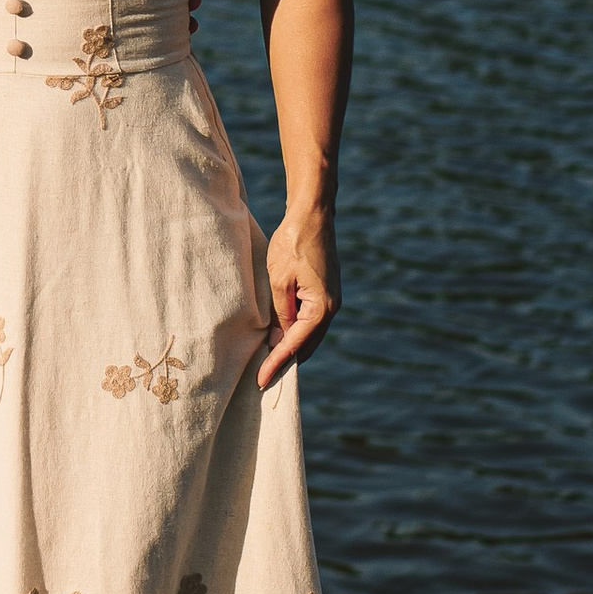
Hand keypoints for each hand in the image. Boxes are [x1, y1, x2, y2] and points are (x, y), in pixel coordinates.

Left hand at [258, 201, 336, 387]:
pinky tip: (280, 335)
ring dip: (291, 347)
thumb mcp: (279, 280)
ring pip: (310, 334)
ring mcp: (331, 300)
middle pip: (307, 345)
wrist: (312, 214)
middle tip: (263, 378)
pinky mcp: (326, 292)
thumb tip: (278, 338)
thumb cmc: (293, 243)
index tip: (260, 380)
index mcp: (322, 308)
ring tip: (268, 361)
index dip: (276, 363)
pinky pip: (311, 320)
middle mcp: (331, 308)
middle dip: (286, 361)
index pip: (295, 344)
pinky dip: (296, 331)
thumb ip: (279, 312)